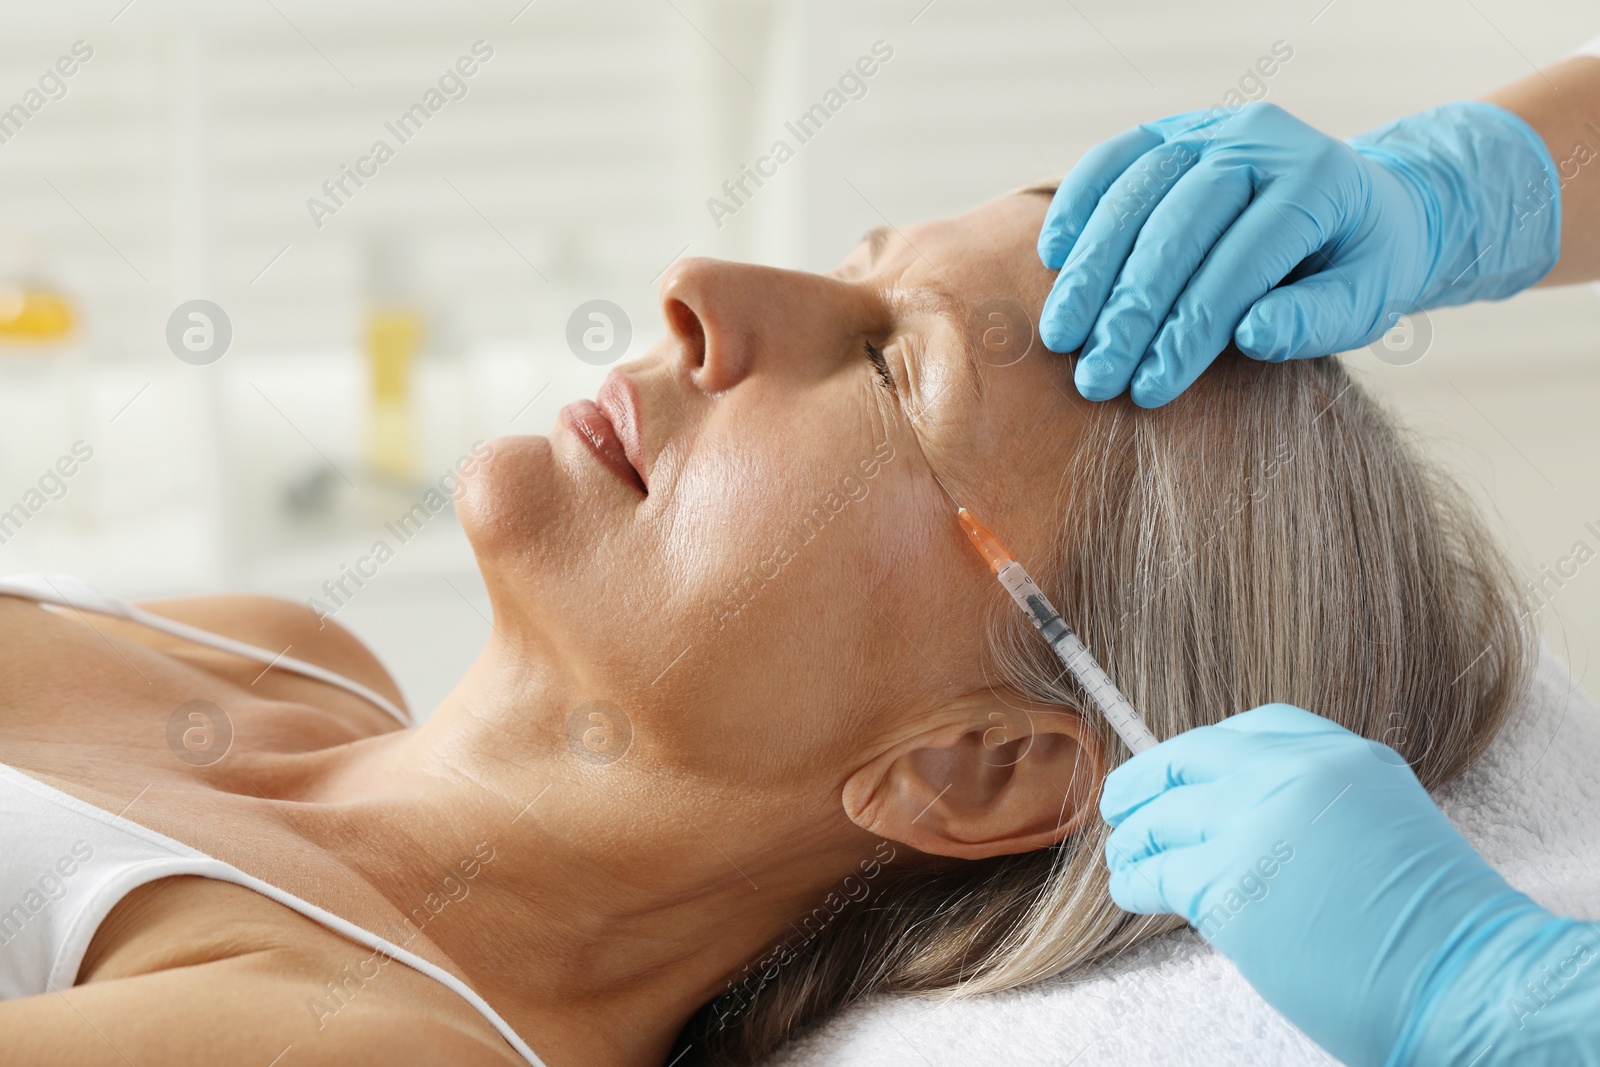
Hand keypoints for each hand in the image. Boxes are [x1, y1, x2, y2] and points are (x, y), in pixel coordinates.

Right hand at [1038, 101, 1559, 406]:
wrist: (1361, 203)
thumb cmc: (1359, 266)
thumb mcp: (1365, 301)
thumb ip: (1316, 320)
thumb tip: (1250, 336)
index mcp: (1319, 181)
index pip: (1241, 260)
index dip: (1190, 330)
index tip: (1151, 390)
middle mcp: (1261, 140)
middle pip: (1178, 226)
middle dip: (1130, 310)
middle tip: (1095, 378)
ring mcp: (1210, 129)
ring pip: (1134, 194)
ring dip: (1090, 270)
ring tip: (1062, 337)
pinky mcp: (1171, 131)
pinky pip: (1112, 160)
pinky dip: (1077, 207)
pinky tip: (1052, 261)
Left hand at [1100, 703, 1569, 1065]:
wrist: (1467, 980)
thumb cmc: (1437, 927)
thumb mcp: (1387, 823)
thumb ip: (1321, 803)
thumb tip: (1248, 816)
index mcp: (1344, 755)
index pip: (1252, 727)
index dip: (1203, 750)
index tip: (1179, 767)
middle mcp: (1296, 774)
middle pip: (1190, 758)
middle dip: (1146, 779)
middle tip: (1121, 800)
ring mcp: (1258, 823)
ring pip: (1163, 815)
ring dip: (1134, 837)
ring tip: (1125, 855)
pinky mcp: (1230, 883)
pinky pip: (1157, 871)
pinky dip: (1135, 881)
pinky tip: (1131, 890)